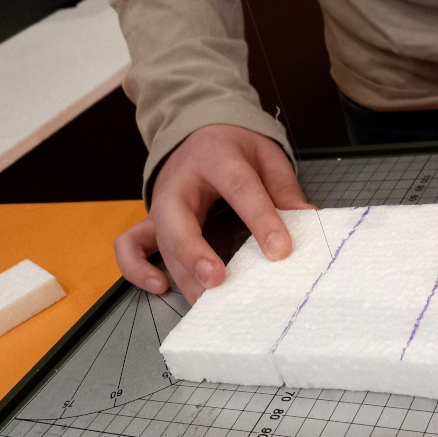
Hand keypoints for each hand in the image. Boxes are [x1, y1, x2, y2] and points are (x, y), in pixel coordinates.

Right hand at [114, 124, 313, 303]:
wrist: (198, 132)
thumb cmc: (234, 148)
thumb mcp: (265, 155)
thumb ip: (284, 188)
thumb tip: (308, 219)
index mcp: (217, 158)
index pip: (239, 189)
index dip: (260, 221)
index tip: (281, 250)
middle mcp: (180, 182)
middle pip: (177, 218)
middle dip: (194, 252)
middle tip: (218, 281)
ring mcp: (160, 203)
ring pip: (159, 241)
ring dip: (180, 275)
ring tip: (206, 304)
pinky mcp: (150, 221)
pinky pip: (129, 246)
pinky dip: (137, 269)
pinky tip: (161, 287)